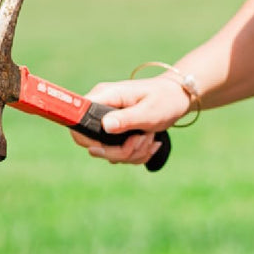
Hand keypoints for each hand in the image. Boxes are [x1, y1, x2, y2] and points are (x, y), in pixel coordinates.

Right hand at [70, 76, 189, 164]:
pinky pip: (120, 155)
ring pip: (109, 154)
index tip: (109, 145)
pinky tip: (150, 142)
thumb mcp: (149, 111)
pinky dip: (137, 155)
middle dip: (121, 151)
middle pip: (93, 145)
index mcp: (104, 97)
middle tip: (142, 138)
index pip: (76, 120)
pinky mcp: (116, 134)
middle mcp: (101, 110)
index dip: (87, 139)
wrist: (177, 98)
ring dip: (133, 153)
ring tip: (150, 137)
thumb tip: (105, 125)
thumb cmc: (165, 99)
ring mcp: (108, 123)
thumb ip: (127, 119)